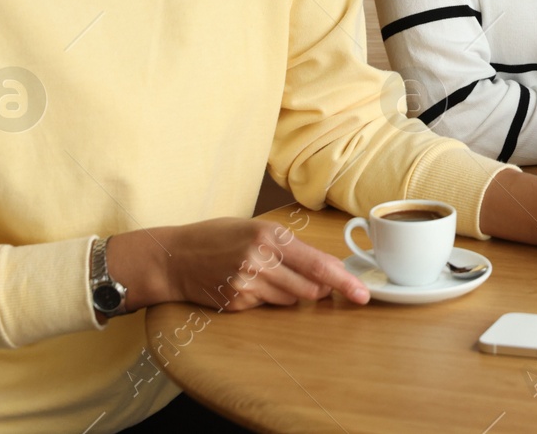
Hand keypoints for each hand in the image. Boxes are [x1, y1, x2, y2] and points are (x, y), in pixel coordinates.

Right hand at [110, 218, 369, 312]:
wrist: (174, 257)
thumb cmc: (218, 236)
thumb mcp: (258, 228)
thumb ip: (293, 247)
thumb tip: (330, 267)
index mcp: (270, 236)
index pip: (318, 264)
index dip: (344, 281)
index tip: (363, 294)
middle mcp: (260, 261)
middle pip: (310, 289)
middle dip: (319, 288)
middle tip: (312, 280)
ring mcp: (247, 286)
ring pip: (291, 300)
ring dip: (291, 292)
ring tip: (267, 274)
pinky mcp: (237, 304)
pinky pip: (268, 307)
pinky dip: (267, 298)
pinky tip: (247, 283)